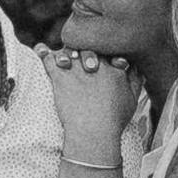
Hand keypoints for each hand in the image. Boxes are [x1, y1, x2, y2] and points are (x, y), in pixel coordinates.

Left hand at [49, 43, 134, 161]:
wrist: (94, 132)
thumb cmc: (114, 120)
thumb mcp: (132, 100)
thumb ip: (135, 81)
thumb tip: (138, 69)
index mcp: (114, 67)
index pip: (109, 48)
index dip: (104, 48)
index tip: (100, 54)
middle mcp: (95, 63)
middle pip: (89, 45)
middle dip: (84, 46)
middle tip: (81, 54)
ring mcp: (77, 69)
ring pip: (69, 49)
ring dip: (65, 49)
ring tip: (63, 54)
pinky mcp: (60, 77)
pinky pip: (48, 60)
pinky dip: (43, 53)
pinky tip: (39, 49)